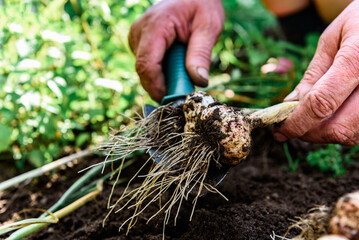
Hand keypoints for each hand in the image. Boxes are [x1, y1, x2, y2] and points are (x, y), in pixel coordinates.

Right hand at [128, 0, 223, 101]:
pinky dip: (161, 72)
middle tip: (185, 89)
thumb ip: (201, 54)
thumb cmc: (201, 6)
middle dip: (162, 86)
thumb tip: (199, 81)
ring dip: (163, 79)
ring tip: (182, 71)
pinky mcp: (138, 43)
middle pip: (144, 71)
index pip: (147, 64)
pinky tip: (174, 65)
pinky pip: (147, 66)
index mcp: (155, 25)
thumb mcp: (209, 27)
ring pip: (144, 71)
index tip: (174, 100)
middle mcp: (139, 31)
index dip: (158, 87)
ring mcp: (136, 37)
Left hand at [274, 0, 358, 144]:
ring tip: (310, 122)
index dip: (297, 123)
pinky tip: (330, 117)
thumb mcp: (332, 39)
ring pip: (352, 134)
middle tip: (292, 127)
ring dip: (325, 134)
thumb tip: (289, 104)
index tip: (280, 130)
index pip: (321, 103)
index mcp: (357, 60)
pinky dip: (342, 129)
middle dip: (309, 133)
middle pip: (339, 128)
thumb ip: (313, 74)